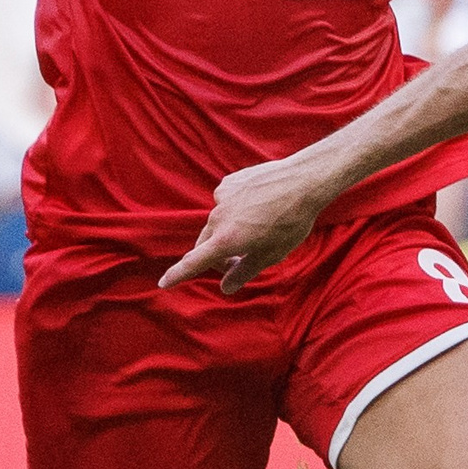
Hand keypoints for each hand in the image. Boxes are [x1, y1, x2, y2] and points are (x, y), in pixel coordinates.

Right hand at [158, 154, 333, 294]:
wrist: (303, 181)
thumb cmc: (291, 221)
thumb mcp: (271, 254)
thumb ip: (245, 271)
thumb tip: (225, 287)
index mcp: (226, 240)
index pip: (194, 262)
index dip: (178, 274)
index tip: (164, 282)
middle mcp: (217, 218)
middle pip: (205, 244)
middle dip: (216, 256)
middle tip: (239, 261)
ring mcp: (221, 198)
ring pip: (216, 222)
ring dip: (228, 230)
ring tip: (259, 226)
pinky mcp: (227, 183)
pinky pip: (225, 202)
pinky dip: (235, 209)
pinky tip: (258, 205)